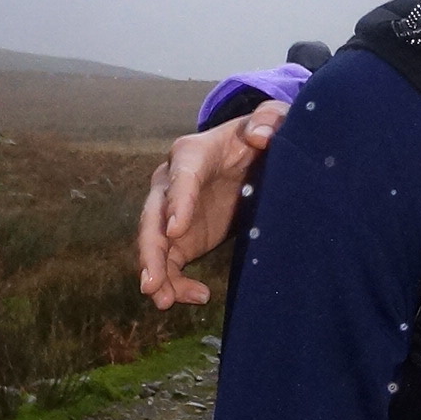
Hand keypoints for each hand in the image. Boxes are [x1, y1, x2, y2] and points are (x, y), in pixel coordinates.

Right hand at [135, 102, 286, 307]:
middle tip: (152, 280)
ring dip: (156, 272)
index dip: (178, 202)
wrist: (249, 156)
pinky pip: (170, 262)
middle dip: (151, 248)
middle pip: (153, 215)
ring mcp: (171, 212)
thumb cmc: (256, 135)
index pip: (181, 176)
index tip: (176, 230)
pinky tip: (195, 297)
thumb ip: (269, 119)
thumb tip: (260, 135)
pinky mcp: (179, 237)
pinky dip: (176, 282)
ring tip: (163, 300)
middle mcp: (171, 182)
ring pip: (154, 243)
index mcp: (192, 153)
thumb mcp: (269, 120)